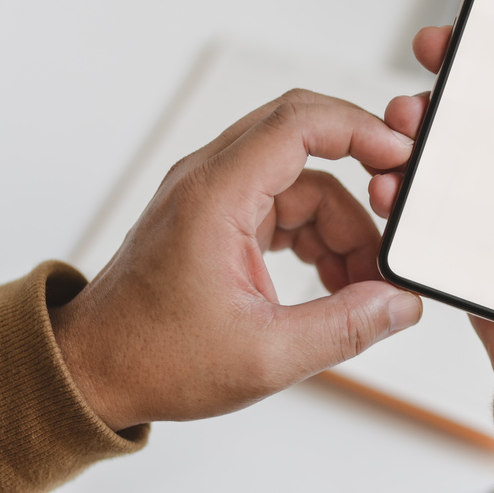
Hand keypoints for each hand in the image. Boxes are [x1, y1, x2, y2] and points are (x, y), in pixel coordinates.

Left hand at [51, 89, 423, 430]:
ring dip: (341, 226)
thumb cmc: (153, 359)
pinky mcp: (217, 218)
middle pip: (305, 139)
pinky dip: (316, 237)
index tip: (399, 156)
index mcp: (214, 195)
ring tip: (360, 286)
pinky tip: (333, 283)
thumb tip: (400, 304)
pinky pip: (284, 204)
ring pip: (301, 181)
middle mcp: (210, 180)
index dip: (359, 129)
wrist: (92, 372)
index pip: (298, 122)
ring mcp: (212, 196)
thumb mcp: (264, 355)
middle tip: (398, 215)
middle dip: (361, 175)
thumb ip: (344, 327)